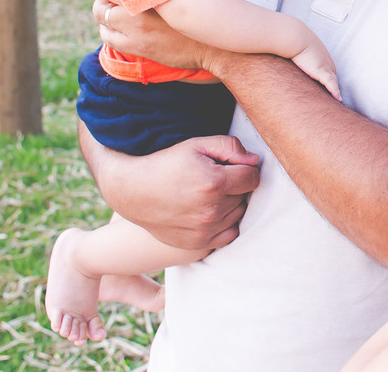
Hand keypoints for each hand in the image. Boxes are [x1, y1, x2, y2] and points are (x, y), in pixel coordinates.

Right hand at [81, 126, 260, 249]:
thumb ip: (231, 147)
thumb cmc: (166, 163)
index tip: (231, 166)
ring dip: (230, 204)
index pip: (253, 177)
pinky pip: (229, 234)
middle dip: (236, 186)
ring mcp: (205, 230)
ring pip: (238, 214)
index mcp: (214, 183)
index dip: (245, 169)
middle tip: (214, 179)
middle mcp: (211, 210)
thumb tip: (254, 161)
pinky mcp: (197, 243)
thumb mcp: (197, 145)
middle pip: (245, 196)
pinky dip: (225, 223)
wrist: (132, 190)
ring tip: (208, 194)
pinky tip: (211, 211)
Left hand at [90, 0, 207, 70]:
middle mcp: (141, 5)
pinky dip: (107, 28)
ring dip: (102, 6)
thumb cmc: (218, 3)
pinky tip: (118, 25)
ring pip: (101, 13)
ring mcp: (137, 29)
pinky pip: (107, 36)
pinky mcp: (138, 47)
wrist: (221, 45)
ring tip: (112, 4)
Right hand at [291, 44, 340, 101]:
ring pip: (334, 81)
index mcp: (322, 54)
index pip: (329, 68)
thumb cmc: (293, 39)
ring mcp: (325, 66)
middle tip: (334, 94)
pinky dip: (335, 91)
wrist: (295, 37)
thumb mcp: (298, 45)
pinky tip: (338, 98)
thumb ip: (297, 51)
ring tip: (337, 99)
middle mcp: (326, 60)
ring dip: (336, 90)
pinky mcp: (321, 71)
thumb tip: (289, 52)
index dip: (329, 76)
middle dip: (334, 84)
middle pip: (333, 75)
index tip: (329, 84)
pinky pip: (331, 84)